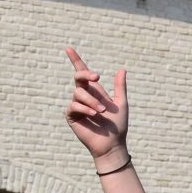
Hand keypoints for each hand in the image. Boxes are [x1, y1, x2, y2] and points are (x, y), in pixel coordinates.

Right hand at [64, 47, 127, 163]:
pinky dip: (85, 108)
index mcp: (95, 91)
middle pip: (78, 78)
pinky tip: (94, 114)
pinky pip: (74, 105)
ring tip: (102, 111)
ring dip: (92, 101)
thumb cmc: (117, 126)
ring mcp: (76, 105)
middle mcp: (84, 96)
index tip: (68, 49)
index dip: (76, 60)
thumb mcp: (121, 103)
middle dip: (85, 74)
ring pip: (78, 93)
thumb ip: (120, 87)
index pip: (83, 73)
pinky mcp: (71, 115)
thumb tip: (122, 69)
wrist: (112, 143)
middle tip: (97, 77)